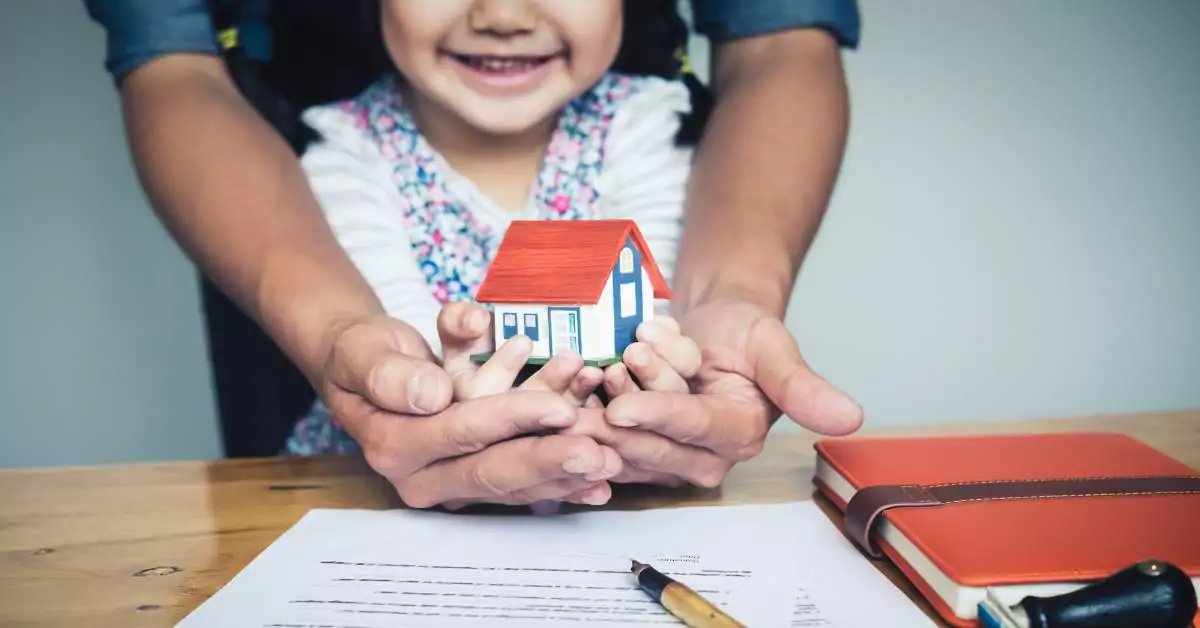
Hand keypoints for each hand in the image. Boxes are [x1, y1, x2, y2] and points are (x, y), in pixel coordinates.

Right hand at [317, 313, 619, 509]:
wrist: (364, 368)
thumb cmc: (364, 353)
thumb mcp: (362, 350)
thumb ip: (389, 372)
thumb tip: (432, 394)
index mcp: (392, 444)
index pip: (460, 432)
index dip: (511, 419)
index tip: (559, 407)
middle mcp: (421, 474)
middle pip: (493, 470)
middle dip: (549, 461)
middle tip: (599, 454)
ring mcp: (450, 482)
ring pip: (514, 483)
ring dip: (565, 475)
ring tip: (611, 464)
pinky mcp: (474, 479)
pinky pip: (521, 485)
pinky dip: (561, 483)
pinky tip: (600, 485)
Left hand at [601, 299, 863, 486]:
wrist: (711, 327)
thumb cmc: (745, 334)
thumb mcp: (774, 347)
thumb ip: (803, 386)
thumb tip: (852, 418)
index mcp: (740, 436)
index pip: (694, 430)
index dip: (659, 417)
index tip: (624, 406)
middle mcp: (703, 457)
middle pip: (651, 440)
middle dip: (629, 401)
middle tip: (619, 360)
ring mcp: (664, 455)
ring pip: (623, 438)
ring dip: (608, 398)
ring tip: (613, 358)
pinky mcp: (633, 448)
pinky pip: (600, 436)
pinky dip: (589, 405)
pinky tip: (586, 379)